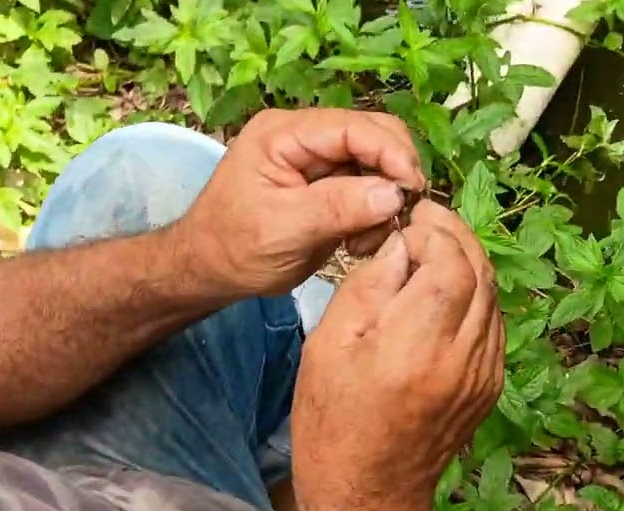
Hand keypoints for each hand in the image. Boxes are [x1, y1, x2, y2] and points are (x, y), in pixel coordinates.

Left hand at [175, 108, 426, 296]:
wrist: (210, 270)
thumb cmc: (234, 247)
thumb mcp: (285, 228)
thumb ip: (339, 206)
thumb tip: (395, 193)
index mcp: (285, 134)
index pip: (353, 127)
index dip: (391, 152)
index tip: (413, 188)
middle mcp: (306, 138)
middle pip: (374, 136)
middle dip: (395, 174)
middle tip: (403, 215)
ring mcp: (319, 161)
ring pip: (379, 164)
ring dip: (387, 201)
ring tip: (369, 240)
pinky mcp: (330, 187)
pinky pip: (371, 190)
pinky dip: (377, 216)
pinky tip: (360, 243)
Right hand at [289, 201, 503, 510]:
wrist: (369, 492)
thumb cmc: (332, 419)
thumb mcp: (328, 344)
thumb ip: (370, 285)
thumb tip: (401, 244)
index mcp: (416, 346)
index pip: (450, 261)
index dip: (431, 232)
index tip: (403, 226)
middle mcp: (462, 358)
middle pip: (479, 272)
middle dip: (454, 237)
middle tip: (424, 222)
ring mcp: (484, 374)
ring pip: (492, 295)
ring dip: (466, 263)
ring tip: (433, 250)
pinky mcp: (490, 386)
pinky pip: (493, 323)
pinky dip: (474, 296)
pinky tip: (445, 293)